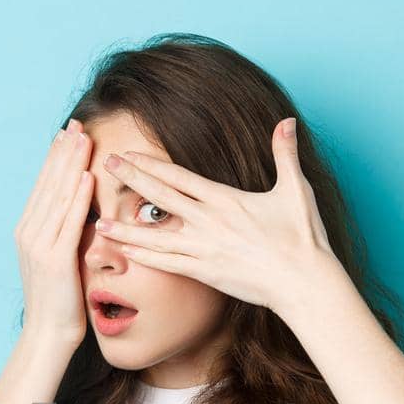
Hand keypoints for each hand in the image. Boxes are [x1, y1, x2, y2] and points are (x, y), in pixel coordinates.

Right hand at [14, 118, 94, 346]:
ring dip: (71, 165)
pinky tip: (87, 176)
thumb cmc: (60, 301)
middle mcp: (29, 232)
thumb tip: (80, 209)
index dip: (56, 157)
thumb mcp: (60, 259)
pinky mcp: (54, 260)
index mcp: (28, 231)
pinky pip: (68, 222)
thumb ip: (64, 233)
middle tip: (76, 123)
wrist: (48, 334)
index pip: (43, 186)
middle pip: (48, 183)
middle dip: (63, 152)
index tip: (68, 132)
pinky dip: (77, 197)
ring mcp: (39, 245)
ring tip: (84, 139)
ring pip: (57, 196)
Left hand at [90, 117, 344, 315]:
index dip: (151, 165)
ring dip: (126, 231)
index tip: (128, 154)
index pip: (179, 178)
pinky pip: (169, 265)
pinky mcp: (206, 273)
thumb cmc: (304, 238)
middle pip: (161, 199)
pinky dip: (146, 259)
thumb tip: (287, 120)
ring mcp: (205, 250)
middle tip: (105, 167)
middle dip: (131, 181)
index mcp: (226, 200)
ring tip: (99, 223)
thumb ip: (285, 154)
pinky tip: (125, 255)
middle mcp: (210, 223)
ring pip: (156, 238)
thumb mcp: (296, 190)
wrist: (304, 283)